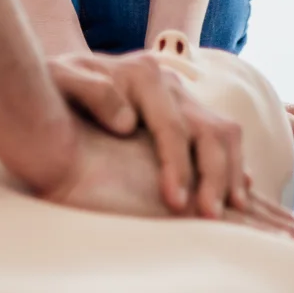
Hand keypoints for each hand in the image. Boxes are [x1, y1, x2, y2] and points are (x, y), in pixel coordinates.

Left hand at [47, 48, 293, 231]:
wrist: (62, 76)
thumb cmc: (56, 84)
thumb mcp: (60, 79)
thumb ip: (90, 92)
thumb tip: (127, 124)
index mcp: (144, 75)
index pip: (173, 127)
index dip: (178, 167)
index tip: (175, 204)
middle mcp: (171, 84)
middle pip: (211, 131)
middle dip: (214, 176)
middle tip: (208, 217)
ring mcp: (184, 98)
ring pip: (226, 134)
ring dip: (232, 174)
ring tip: (231, 212)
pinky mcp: (188, 114)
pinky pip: (223, 139)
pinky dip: (234, 166)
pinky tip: (236, 195)